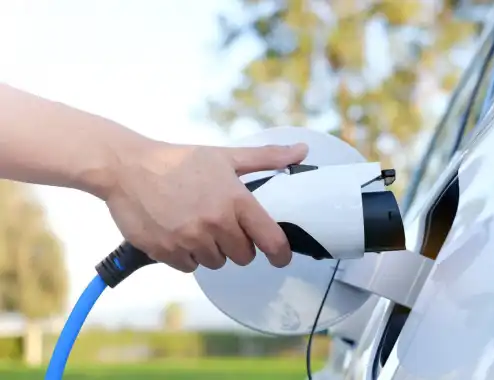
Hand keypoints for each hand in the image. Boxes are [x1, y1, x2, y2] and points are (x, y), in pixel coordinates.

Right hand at [104, 140, 307, 272]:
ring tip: (195, 224)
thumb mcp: (225, 156)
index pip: (271, 240)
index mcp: (235, 200)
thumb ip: (266, 157)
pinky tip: (177, 232)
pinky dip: (186, 255)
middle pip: (243, 256)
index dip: (280, 253)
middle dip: (237, 245)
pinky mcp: (167, 252)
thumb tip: (302, 150)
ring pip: (216, 263)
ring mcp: (190, 240)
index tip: (280, 258)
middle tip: (221, 225)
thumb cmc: (179, 161)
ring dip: (210, 250)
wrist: (128, 168)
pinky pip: (189, 267)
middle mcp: (216, 224)